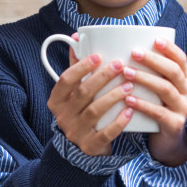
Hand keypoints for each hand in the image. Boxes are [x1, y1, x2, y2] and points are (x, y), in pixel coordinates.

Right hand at [47, 34, 134, 155]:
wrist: (82, 148)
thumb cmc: (80, 111)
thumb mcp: (74, 92)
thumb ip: (76, 67)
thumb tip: (76, 38)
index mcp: (57, 100)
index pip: (66, 80)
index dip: (81, 67)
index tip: (99, 55)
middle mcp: (63, 116)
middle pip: (83, 93)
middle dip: (103, 77)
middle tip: (121, 65)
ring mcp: (75, 132)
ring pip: (95, 111)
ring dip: (113, 96)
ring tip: (129, 85)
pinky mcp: (90, 146)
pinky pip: (105, 133)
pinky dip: (118, 122)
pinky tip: (130, 111)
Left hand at [122, 37, 186, 165]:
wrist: (167, 143)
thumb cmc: (156, 109)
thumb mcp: (155, 90)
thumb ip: (147, 73)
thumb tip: (119, 50)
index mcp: (182, 80)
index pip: (181, 60)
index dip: (170, 48)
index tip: (154, 40)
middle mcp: (186, 92)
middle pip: (173, 71)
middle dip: (153, 60)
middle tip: (133, 53)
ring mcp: (182, 109)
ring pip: (166, 89)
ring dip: (145, 79)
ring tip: (126, 73)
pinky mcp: (174, 125)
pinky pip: (159, 113)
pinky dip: (143, 105)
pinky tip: (129, 100)